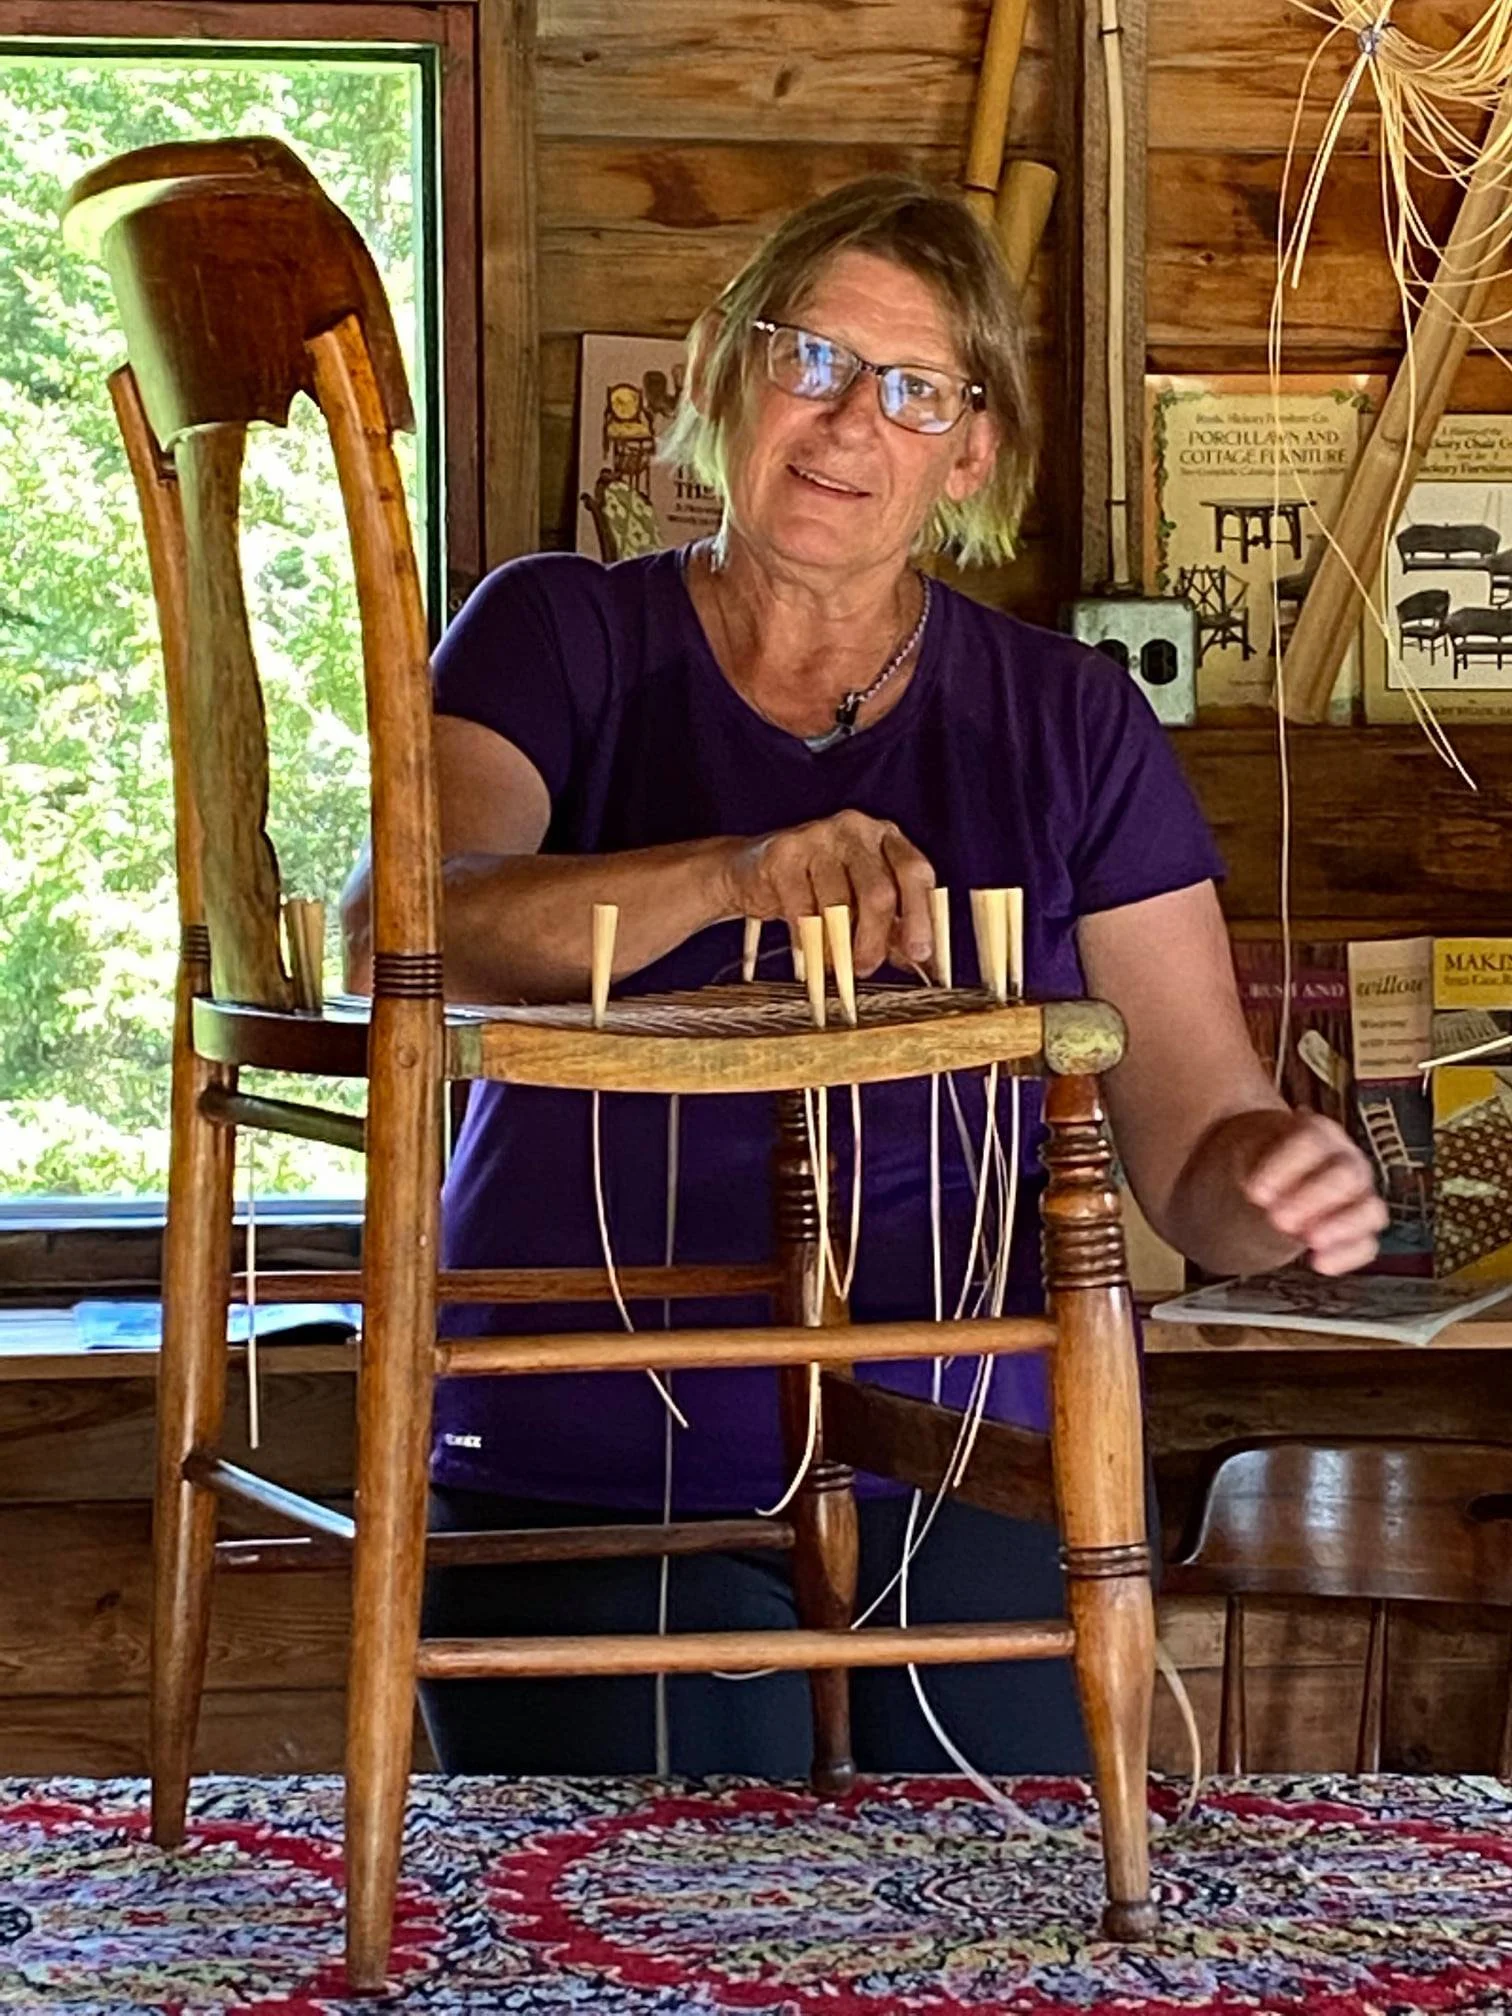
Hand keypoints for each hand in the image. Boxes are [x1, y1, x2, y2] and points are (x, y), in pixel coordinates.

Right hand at [725, 810, 935, 976]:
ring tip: (834, 964)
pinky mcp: (783, 854)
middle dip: (875, 939)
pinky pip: (801, 908)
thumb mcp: (862, 904)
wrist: (753, 871)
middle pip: (878, 891)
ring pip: (838, 903)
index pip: (915, 871)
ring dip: (838, 945)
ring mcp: (818, 837)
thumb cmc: (818, 888)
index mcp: (885, 837)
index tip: (920, 953)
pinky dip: (807, 938)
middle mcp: (855, 829)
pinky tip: (807, 950)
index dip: (920, 915)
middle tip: (867, 968)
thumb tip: (922, 962)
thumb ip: (893, 928)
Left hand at [1239, 1110, 1388, 1275]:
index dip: (1285, 1167)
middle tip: (1278, 1219)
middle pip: (1346, 1175)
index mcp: (1317, 1133)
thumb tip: (1258, 1193)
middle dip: (1312, 1199)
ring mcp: (1360, 1195)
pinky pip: (1368, 1244)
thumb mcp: (1249, 1152)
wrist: (1272, 1177)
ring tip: (1309, 1240)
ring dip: (1340, 1227)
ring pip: (1370, 1210)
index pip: (1311, 1142)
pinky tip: (1320, 1263)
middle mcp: (1347, 1161)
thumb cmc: (1264, 1161)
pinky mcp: (1360, 1228)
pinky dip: (1348, 1256)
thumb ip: (1252, 1166)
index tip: (1255, 1192)